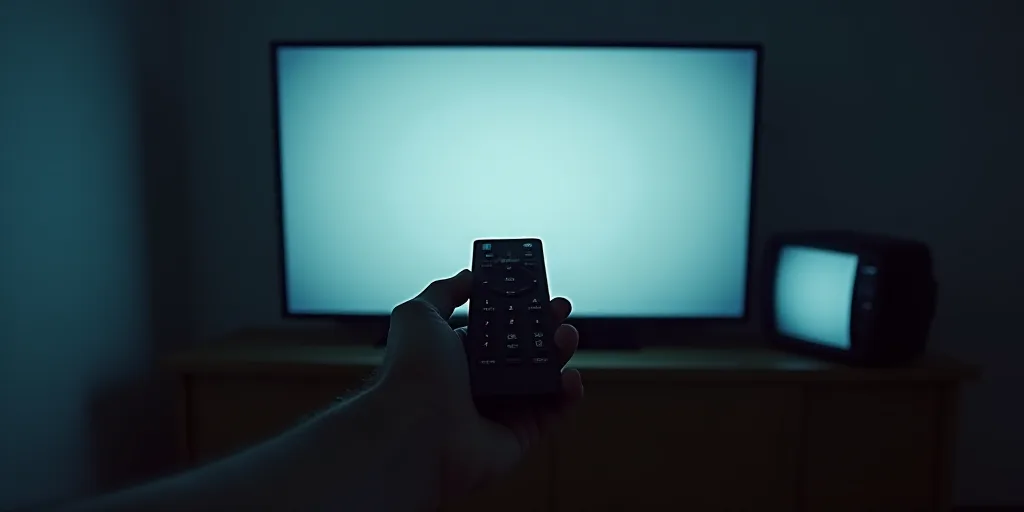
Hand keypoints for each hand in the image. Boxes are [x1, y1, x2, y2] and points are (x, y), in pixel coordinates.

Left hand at [380, 269, 583, 499]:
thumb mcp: (419, 314)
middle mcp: (478, 383)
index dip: (517, 309)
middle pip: (524, 351)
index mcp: (456, 355)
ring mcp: (499, 409)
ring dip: (559, 355)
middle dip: (545, 328)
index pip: (496, 328)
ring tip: (566, 336)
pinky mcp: (517, 435)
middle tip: (559, 311)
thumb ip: (444, 292)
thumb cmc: (411, 374)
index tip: (536, 290)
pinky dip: (567, 396)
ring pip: (542, 378)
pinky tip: (570, 378)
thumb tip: (467, 276)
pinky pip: (552, 413)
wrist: (417, 428)